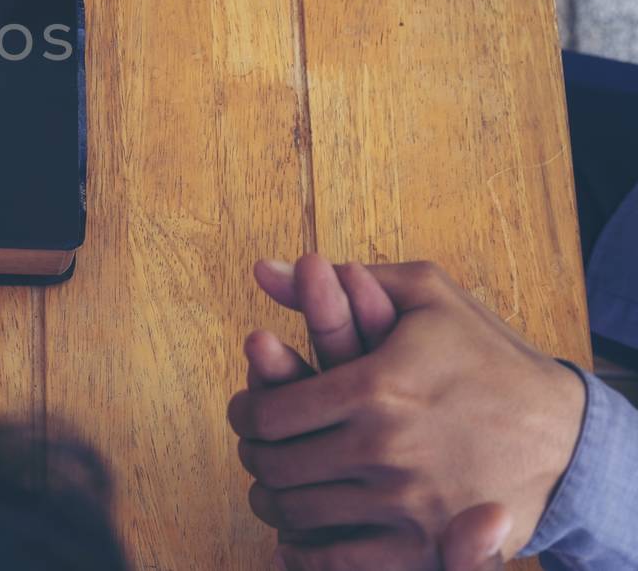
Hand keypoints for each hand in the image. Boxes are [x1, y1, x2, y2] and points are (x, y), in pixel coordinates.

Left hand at [230, 260, 585, 566]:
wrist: (564, 434)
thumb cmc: (487, 355)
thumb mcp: (424, 296)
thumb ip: (331, 284)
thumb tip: (259, 269)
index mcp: (372, 387)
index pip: (269, 415)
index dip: (246, 416)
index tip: (248, 413)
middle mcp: (383, 449)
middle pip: (276, 467)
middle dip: (256, 457)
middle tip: (258, 450)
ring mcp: (404, 504)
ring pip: (300, 513)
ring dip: (275, 501)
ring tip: (278, 485)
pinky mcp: (426, 547)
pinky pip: (340, 562)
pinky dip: (307, 552)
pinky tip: (300, 536)